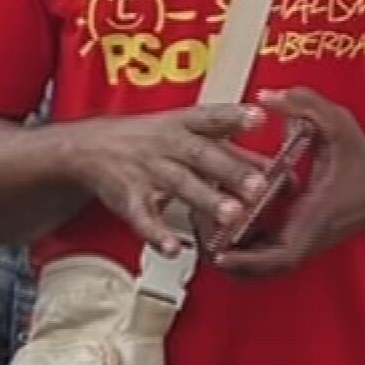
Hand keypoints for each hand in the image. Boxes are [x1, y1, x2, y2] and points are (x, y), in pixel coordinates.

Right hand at [53, 108, 273, 254]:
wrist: (90, 147)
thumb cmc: (149, 139)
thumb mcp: (185, 132)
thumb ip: (229, 149)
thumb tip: (273, 165)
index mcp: (183, 124)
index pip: (212, 117)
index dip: (235, 116)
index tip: (259, 118)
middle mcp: (167, 145)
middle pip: (202, 154)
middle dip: (230, 170)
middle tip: (258, 186)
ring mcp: (148, 171)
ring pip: (179, 185)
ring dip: (206, 201)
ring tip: (231, 217)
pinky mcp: (129, 198)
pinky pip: (143, 218)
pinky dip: (157, 234)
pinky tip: (173, 248)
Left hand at [213, 89, 364, 277]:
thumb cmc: (364, 162)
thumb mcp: (338, 124)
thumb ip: (304, 104)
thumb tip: (267, 96)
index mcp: (312, 219)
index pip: (278, 257)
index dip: (245, 260)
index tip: (219, 252)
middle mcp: (304, 239)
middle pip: (258, 270)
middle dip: (227, 257)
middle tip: (200, 234)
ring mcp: (300, 244)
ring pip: (258, 267)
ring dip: (232, 256)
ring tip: (205, 229)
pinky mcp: (298, 242)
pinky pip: (264, 255)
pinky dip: (243, 248)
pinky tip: (227, 223)